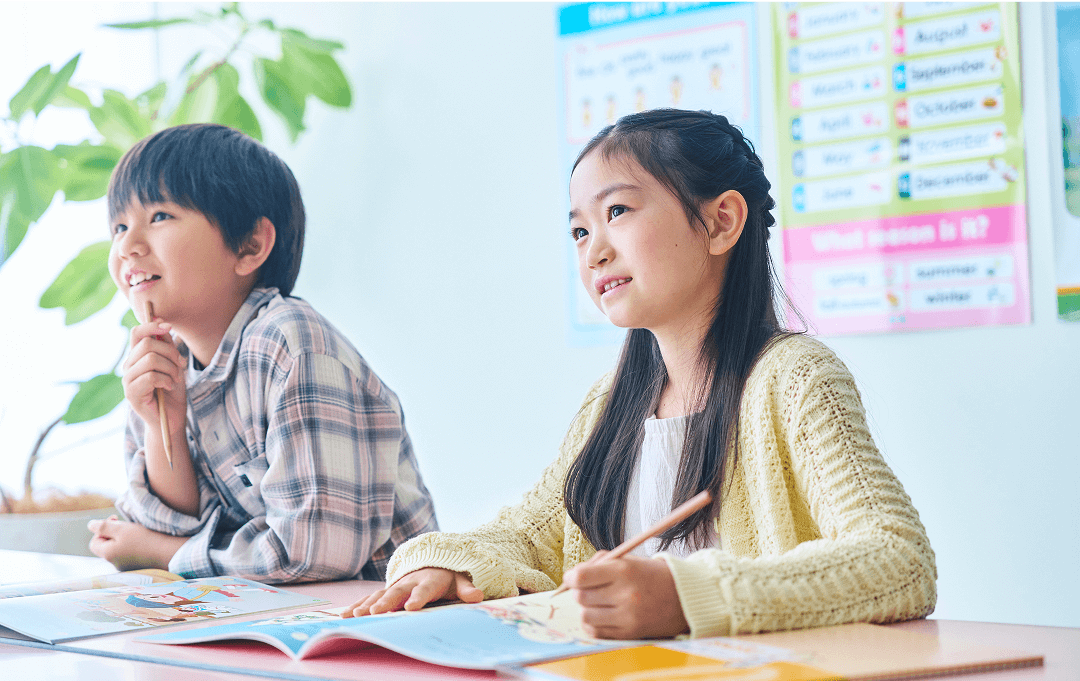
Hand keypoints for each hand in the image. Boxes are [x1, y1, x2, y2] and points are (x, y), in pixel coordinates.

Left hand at [87, 516, 186, 570]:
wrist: (170, 552)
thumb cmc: (145, 539)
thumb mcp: (122, 528)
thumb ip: (103, 526)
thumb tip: (90, 525)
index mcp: (108, 555)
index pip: (94, 542)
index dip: (101, 530)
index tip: (116, 521)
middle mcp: (114, 564)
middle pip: (107, 547)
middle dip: (114, 534)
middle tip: (128, 526)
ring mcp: (127, 568)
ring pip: (119, 551)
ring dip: (125, 540)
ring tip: (139, 533)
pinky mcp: (139, 568)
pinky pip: (130, 556)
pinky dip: (134, 547)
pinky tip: (146, 542)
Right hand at [122, 319, 185, 437]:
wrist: (172, 417)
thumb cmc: (172, 391)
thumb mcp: (174, 364)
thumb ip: (167, 346)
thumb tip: (163, 324)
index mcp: (137, 357)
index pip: (137, 333)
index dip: (152, 325)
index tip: (168, 326)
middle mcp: (129, 366)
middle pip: (148, 344)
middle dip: (171, 352)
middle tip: (180, 365)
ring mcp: (128, 379)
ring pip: (150, 359)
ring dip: (170, 368)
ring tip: (175, 379)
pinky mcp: (131, 393)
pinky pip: (151, 376)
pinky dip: (166, 380)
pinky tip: (168, 387)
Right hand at [343, 568, 483, 617]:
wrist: (433, 563)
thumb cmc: (448, 577)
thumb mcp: (460, 581)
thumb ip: (467, 589)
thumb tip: (479, 595)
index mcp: (429, 581)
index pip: (424, 590)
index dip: (418, 598)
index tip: (411, 607)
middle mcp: (409, 582)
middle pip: (397, 592)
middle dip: (386, 603)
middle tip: (375, 614)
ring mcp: (395, 586)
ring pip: (379, 595)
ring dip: (367, 605)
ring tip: (356, 615)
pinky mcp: (385, 591)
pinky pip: (369, 598)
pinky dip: (357, 605)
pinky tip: (344, 615)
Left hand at [561, 551, 688, 638]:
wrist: (683, 597)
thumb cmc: (651, 575)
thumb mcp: (628, 560)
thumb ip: (599, 564)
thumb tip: (571, 577)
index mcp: (624, 571)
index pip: (581, 577)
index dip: (571, 577)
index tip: (572, 577)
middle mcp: (626, 595)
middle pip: (581, 597)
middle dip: (579, 591)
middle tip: (588, 588)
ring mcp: (628, 617)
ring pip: (586, 616)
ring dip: (586, 609)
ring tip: (596, 602)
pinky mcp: (629, 633)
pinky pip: (597, 632)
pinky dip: (592, 624)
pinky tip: (600, 615)